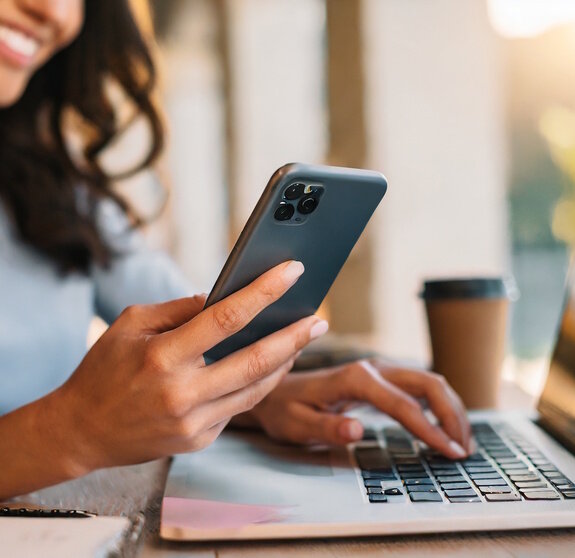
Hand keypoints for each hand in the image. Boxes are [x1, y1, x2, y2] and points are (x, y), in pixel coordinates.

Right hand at [35, 261, 328, 478]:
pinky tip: (265, 367)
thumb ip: (179, 310)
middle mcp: (182, 393)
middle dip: (295, 337)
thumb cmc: (103, 370)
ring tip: (300, 339)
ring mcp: (193, 423)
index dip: (264, 291)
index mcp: (162, 356)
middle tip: (319, 319)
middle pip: (256, 360)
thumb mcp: (130, 324)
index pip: (227, 316)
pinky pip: (238, 408)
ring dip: (285, 362)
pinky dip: (255, 385)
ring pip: (256, 389)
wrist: (80, 431)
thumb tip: (221, 299)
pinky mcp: (199, 441)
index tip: (291, 271)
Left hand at [241, 358, 471, 459]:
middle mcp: (372, 368)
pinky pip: (419, 388)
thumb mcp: (297, 425)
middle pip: (428, 383)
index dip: (431, 429)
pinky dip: (438, 406)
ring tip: (462, 442)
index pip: (403, 404)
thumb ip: (328, 428)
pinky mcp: (381, 379)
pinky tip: (444, 427)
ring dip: (451, 409)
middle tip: (465, 449)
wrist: (276, 391)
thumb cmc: (285, 409)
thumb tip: (359, 432)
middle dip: (453, 415)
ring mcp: (379, 370)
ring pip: (429, 382)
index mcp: (356, 378)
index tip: (451, 453)